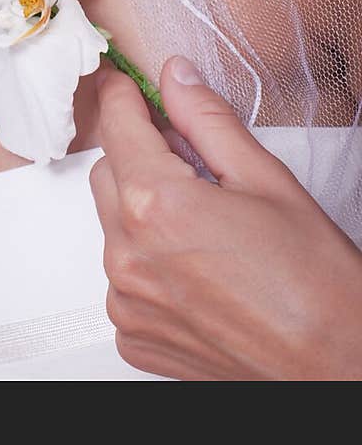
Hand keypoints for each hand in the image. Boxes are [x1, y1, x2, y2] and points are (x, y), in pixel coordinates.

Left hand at [89, 55, 361, 380]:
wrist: (335, 366)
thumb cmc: (314, 282)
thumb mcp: (266, 179)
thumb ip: (207, 120)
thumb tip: (176, 78)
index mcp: (157, 205)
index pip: (117, 125)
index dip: (122, 96)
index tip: (124, 84)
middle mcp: (129, 256)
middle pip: (108, 173)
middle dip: (139, 156)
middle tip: (190, 163)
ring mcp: (127, 302)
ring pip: (112, 225)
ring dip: (143, 211)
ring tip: (205, 227)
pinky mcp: (134, 336)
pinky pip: (122, 277)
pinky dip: (148, 262)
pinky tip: (197, 267)